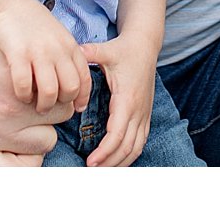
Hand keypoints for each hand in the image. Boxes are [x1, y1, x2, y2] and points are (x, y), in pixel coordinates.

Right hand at [0, 0, 91, 113]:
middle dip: (62, 104)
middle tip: (51, 106)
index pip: (85, 78)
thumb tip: (72, 82)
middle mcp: (58, 49)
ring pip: (50, 92)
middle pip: (70, 88)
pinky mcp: (18, 54)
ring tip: (35, 105)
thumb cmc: (32, 23)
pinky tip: (21, 94)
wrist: (6, 5)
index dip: (82, 98)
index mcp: (70, 46)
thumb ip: (66, 55)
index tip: (76, 108)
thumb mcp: (57, 36)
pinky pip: (24, 85)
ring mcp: (39, 52)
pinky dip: (23, 95)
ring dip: (43, 105)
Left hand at [79, 34, 159, 166]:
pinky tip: (117, 162)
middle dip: (109, 163)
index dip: (104, 151)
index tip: (90, 162)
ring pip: (136, 147)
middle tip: (89, 172)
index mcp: (127, 99)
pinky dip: (129, 155)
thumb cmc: (123, 49)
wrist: (145, 45)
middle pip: (127, 147)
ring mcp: (144, 113)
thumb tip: (73, 51)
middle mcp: (138, 109)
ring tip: (101, 172)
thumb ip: (90, 53)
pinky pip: (141, 141)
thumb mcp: (106, 50)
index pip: (117, 134)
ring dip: (120, 162)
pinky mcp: (146, 114)